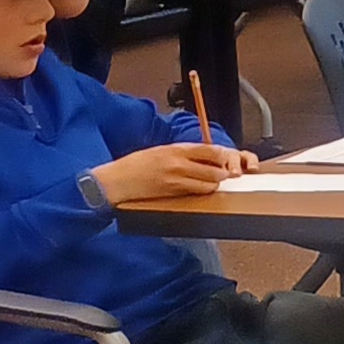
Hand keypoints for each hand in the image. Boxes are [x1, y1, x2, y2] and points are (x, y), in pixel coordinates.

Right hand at [91, 141, 245, 202]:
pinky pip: (197, 192)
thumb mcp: (161, 150)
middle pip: (214, 170)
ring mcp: (177, 180)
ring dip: (214, 183)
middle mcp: (178, 164)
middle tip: (222, 171)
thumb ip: (182, 152)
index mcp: (175, 150)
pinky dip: (203, 190)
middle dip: (222, 172)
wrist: (119, 180)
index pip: (209, 151)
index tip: (224, 157)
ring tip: (211, 181)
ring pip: (209, 184)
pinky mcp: (174, 193)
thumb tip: (203, 154)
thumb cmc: (137, 164)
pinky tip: (200, 188)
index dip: (221, 155)